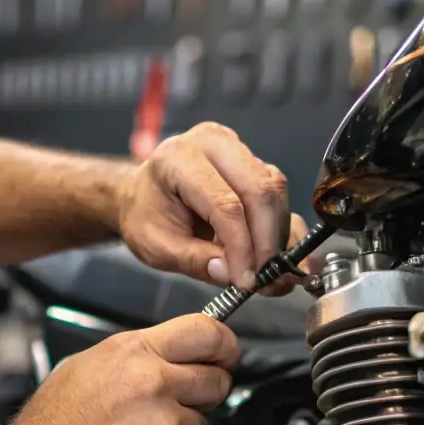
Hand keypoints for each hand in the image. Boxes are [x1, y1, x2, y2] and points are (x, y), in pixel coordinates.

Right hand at [0, 315, 239, 424]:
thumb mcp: (86, 365)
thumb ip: (137, 355)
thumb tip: (172, 353)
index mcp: (134, 353)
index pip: (207, 332)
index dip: (224, 344)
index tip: (225, 353)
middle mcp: (153, 385)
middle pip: (216, 380)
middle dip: (204, 392)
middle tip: (177, 402)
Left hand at [118, 122, 306, 293]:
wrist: (142, 195)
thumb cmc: (146, 216)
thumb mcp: (156, 247)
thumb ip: (194, 261)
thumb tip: (232, 274)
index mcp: (179, 159)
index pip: (225, 204)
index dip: (242, 247)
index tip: (247, 281)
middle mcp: (213, 143)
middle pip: (260, 190)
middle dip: (268, 241)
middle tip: (266, 279)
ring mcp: (237, 148)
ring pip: (275, 191)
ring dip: (278, 236)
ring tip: (268, 272)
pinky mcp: (253, 161)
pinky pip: (278, 195)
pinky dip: (281, 228)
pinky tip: (274, 256)